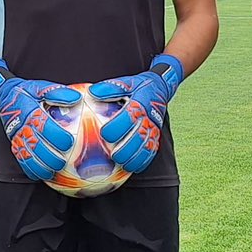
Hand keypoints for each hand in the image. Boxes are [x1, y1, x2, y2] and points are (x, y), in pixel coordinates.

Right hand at [0, 57, 79, 182]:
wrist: (5, 96)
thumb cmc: (27, 92)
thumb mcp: (40, 87)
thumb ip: (57, 92)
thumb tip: (76, 98)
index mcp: (30, 112)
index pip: (43, 126)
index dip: (56, 135)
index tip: (69, 142)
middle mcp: (22, 127)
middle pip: (36, 146)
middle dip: (51, 156)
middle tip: (64, 161)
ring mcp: (17, 138)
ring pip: (28, 157)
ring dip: (42, 166)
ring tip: (55, 170)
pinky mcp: (14, 145)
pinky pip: (22, 161)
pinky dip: (32, 170)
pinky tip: (44, 175)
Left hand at [88, 54, 184, 174]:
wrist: (159, 89)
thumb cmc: (137, 87)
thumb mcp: (126, 83)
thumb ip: (110, 88)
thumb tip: (92, 93)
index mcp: (140, 103)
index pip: (130, 116)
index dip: (118, 125)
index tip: (104, 133)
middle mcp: (149, 117)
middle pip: (139, 136)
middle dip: (126, 148)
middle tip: (113, 155)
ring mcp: (154, 128)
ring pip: (147, 146)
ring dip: (135, 157)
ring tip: (122, 164)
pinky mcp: (157, 136)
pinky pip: (152, 151)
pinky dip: (143, 161)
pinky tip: (132, 167)